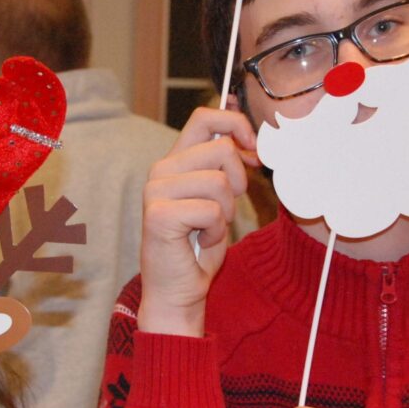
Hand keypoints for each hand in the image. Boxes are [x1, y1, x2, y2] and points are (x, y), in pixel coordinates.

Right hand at [137, 106, 257, 336]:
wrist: (179, 290)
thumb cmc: (199, 246)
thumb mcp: (220, 197)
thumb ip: (226, 165)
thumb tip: (251, 140)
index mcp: (175, 160)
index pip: (205, 117)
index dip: (236, 125)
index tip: (252, 150)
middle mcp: (161, 170)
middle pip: (221, 149)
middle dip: (237, 181)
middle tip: (222, 210)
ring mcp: (156, 190)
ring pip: (219, 181)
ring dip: (225, 211)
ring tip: (208, 228)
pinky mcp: (159, 214)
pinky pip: (211, 210)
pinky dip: (216, 231)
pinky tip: (200, 241)